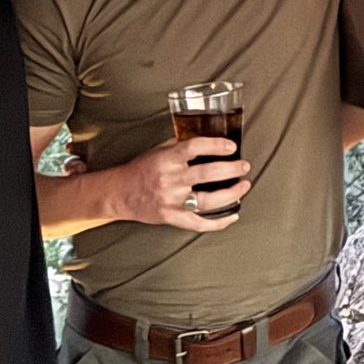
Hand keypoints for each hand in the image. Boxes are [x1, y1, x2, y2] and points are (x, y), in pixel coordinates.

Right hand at [101, 137, 248, 230]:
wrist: (119, 193)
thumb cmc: (141, 170)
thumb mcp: (159, 150)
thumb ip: (181, 145)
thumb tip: (208, 139)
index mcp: (167, 159)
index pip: (194, 147)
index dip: (216, 145)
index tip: (231, 147)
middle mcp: (170, 180)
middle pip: (207, 174)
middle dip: (231, 170)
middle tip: (244, 166)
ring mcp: (172, 201)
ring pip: (208, 200)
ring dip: (231, 194)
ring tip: (244, 186)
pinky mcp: (172, 218)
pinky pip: (199, 223)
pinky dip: (218, 223)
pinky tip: (232, 216)